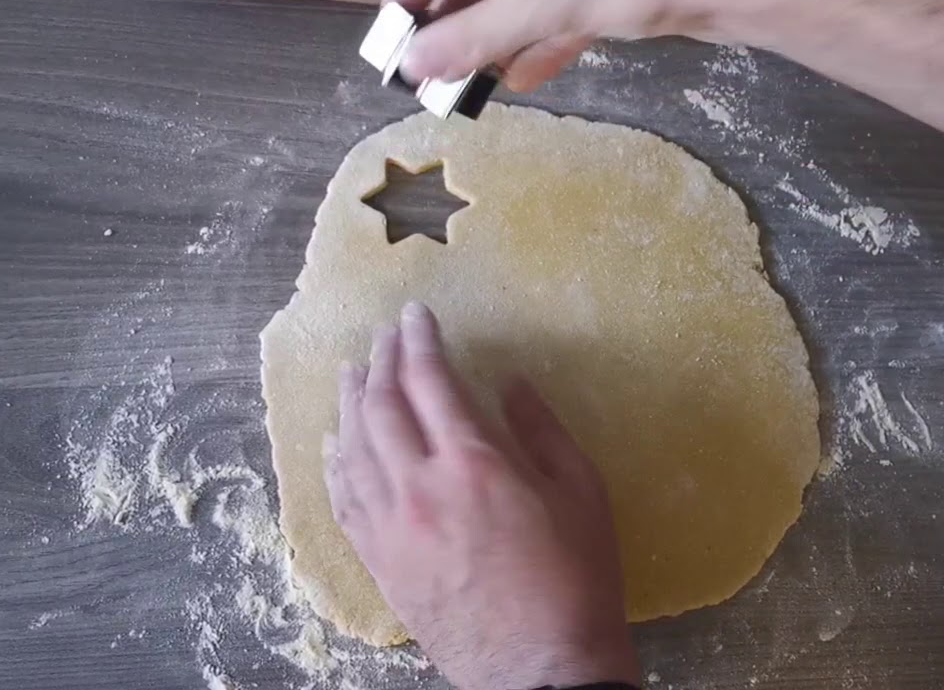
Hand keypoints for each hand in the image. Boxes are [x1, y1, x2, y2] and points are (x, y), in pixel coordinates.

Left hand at [324, 301, 639, 689]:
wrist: (540, 671)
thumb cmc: (576, 580)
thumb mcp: (582, 493)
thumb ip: (542, 431)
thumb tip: (511, 385)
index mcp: (473, 463)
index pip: (431, 382)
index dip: (421, 341)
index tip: (417, 315)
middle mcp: (419, 488)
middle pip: (382, 406)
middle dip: (380, 360)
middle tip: (384, 334)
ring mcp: (390, 528)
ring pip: (352, 448)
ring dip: (349, 402)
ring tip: (352, 371)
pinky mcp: (379, 562)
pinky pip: (342, 499)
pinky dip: (335, 461)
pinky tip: (335, 441)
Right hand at [383, 0, 786, 90]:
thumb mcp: (546, 1)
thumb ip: (478, 32)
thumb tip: (420, 63)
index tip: (399, 26)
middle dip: (458, 19)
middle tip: (429, 66)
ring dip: (496, 36)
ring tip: (466, 81)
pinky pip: (566, 7)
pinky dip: (543, 41)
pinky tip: (518, 78)